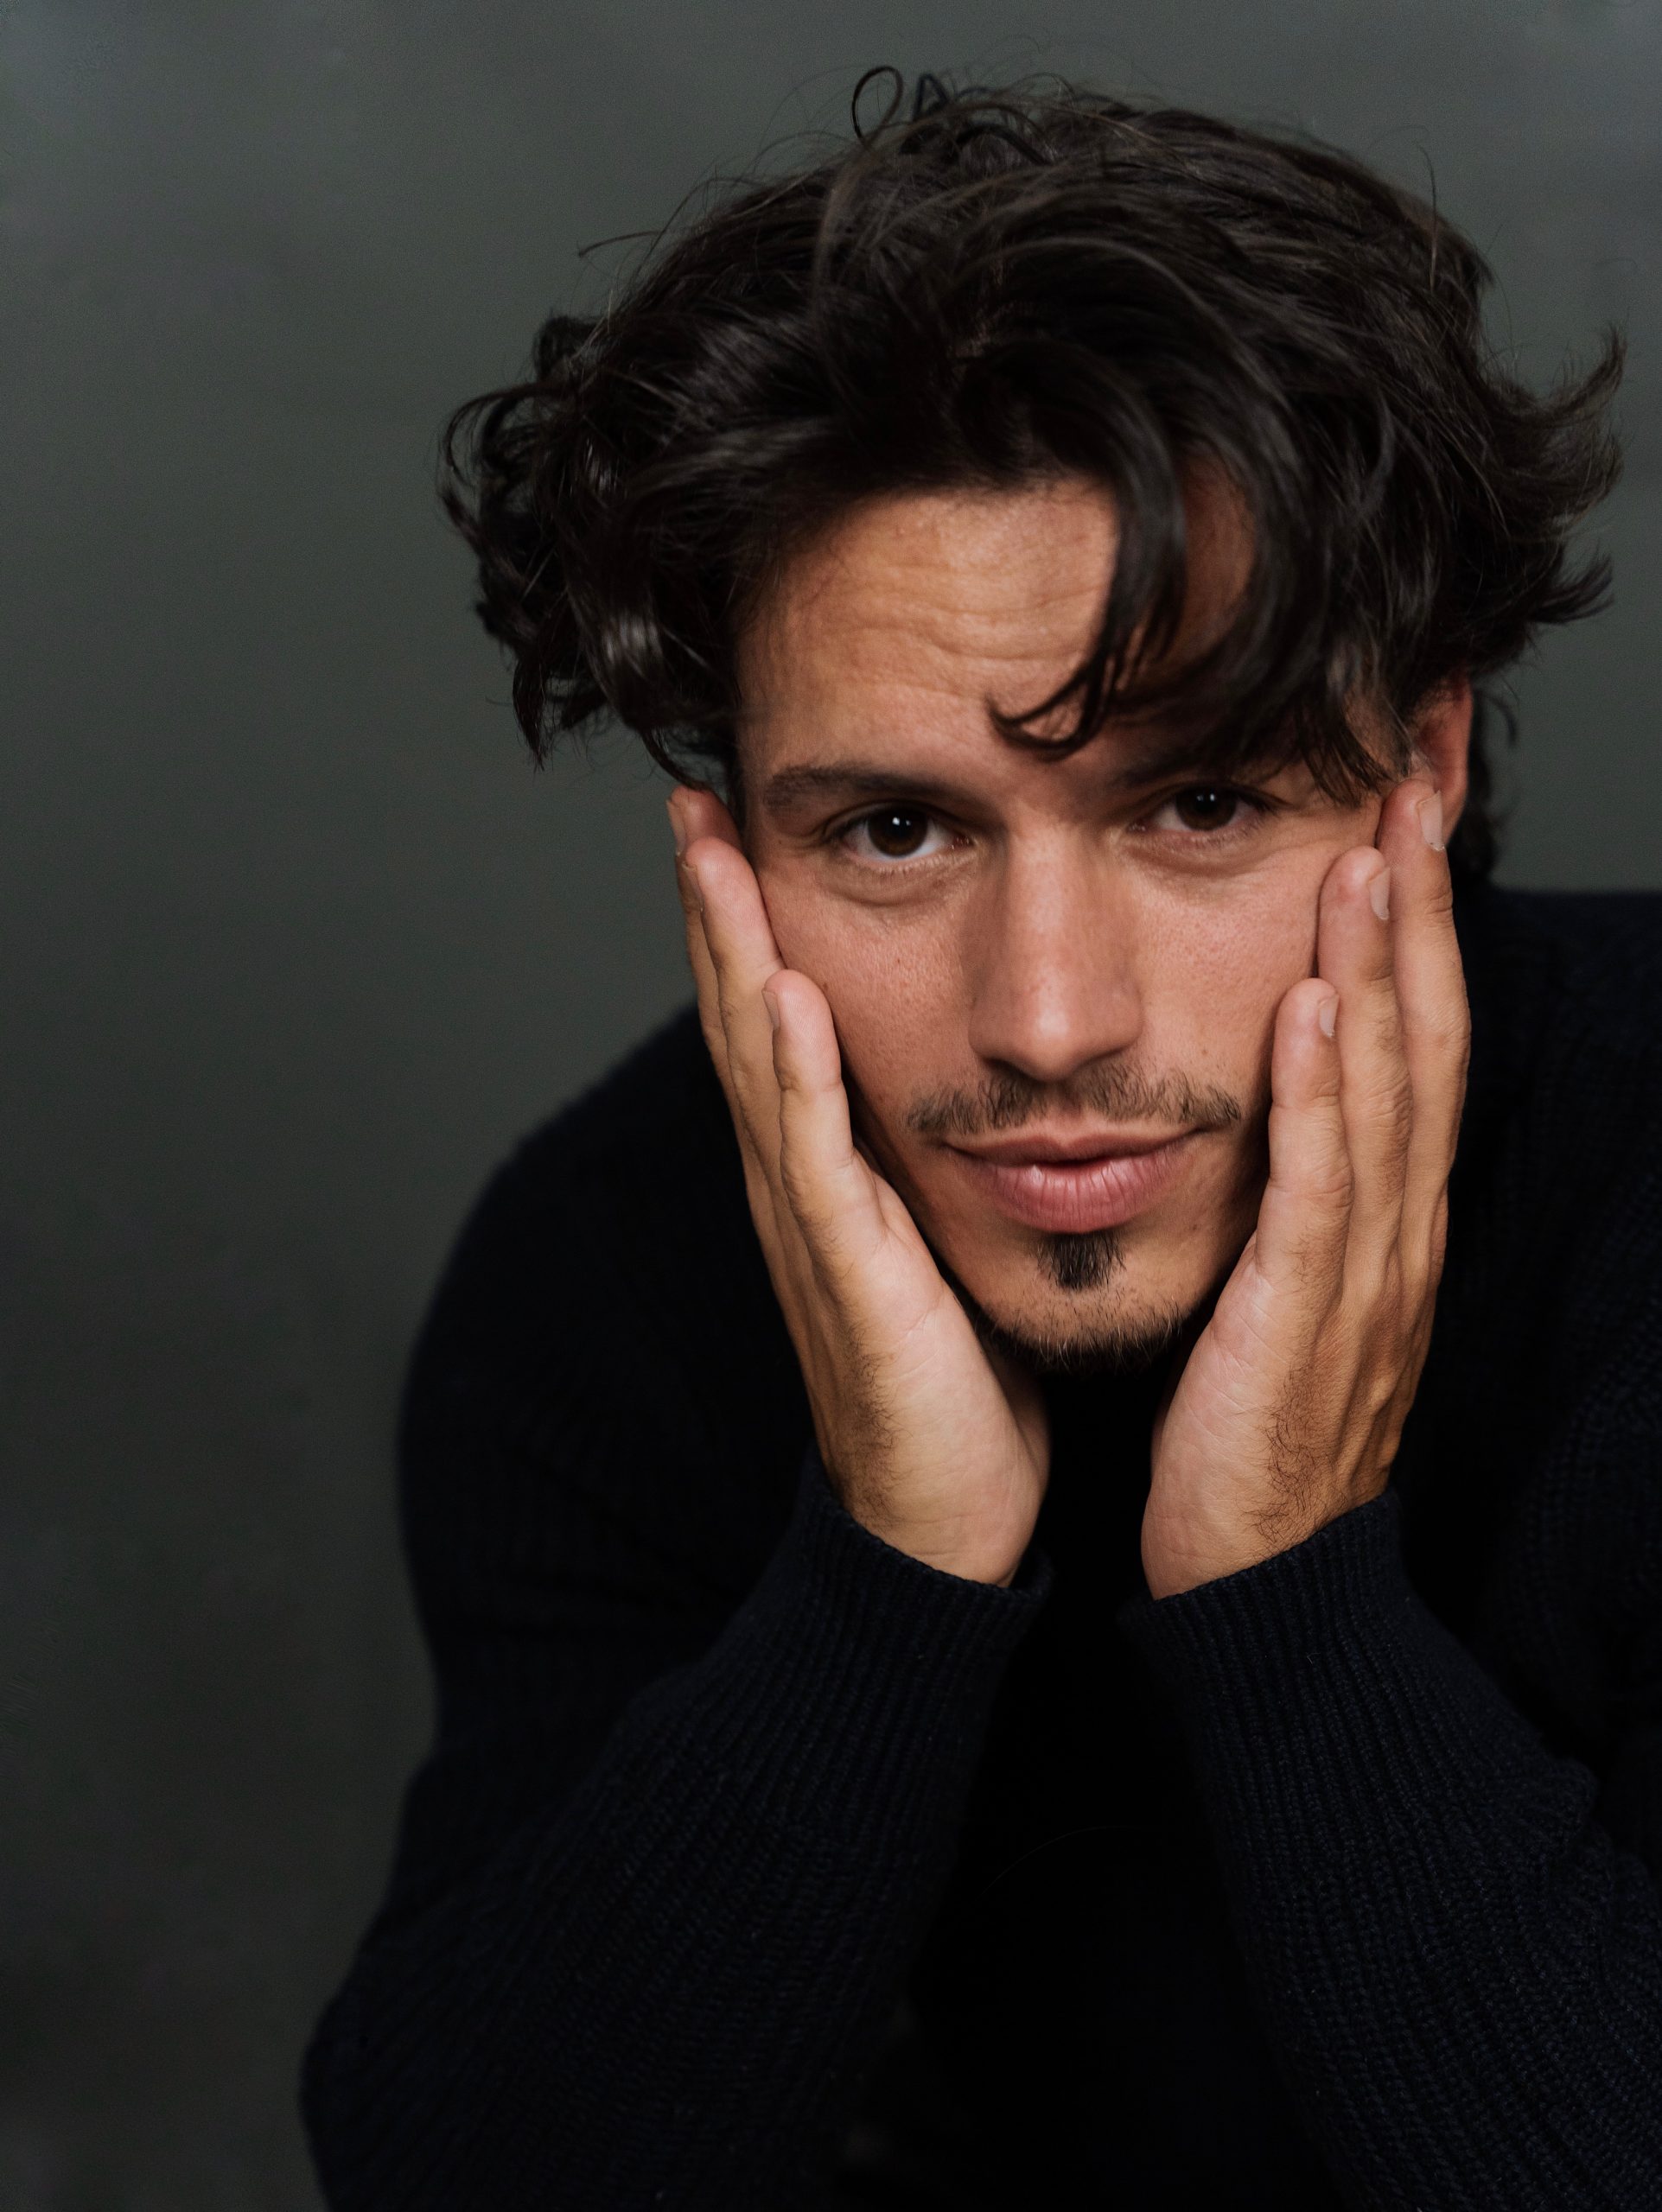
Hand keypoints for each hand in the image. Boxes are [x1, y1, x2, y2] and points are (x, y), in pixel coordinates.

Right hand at [669, 786, 1048, 1586]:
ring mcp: (809, 1226)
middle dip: (715, 910)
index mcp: (822, 1173)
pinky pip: (814, 1157)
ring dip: (732, 956)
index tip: (733, 826)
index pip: (774, 1024)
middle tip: (690, 804)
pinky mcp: (847, 1274)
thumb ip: (918, 1168)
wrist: (943, 1522)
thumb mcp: (930, 1244)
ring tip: (710, 854)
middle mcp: (796, 1185)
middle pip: (741, 1020)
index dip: (747, 926)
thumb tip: (951, 1092)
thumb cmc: (950, 1382)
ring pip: (757, 1067)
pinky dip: (797, 1073)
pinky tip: (786, 994)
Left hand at [1141, 776, 1468, 1598]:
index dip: (1418, 923)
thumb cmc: (1257, 1430)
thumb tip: (1283, 1092)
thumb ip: (1300, 1194)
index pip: (1412, 1041)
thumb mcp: (1291, 1290)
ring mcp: (1360, 1275)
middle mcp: (1393, 1230)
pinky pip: (1319, 1191)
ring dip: (1380, 967)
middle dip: (1419, 907)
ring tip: (1369, 849)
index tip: (1402, 809)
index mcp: (1385, 1218)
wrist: (1255, 1582)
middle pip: (1423, 1038)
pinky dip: (1319, 1092)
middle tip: (1413, 776)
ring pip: (1383, 1094)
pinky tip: (1306, 1006)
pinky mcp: (1302, 1323)